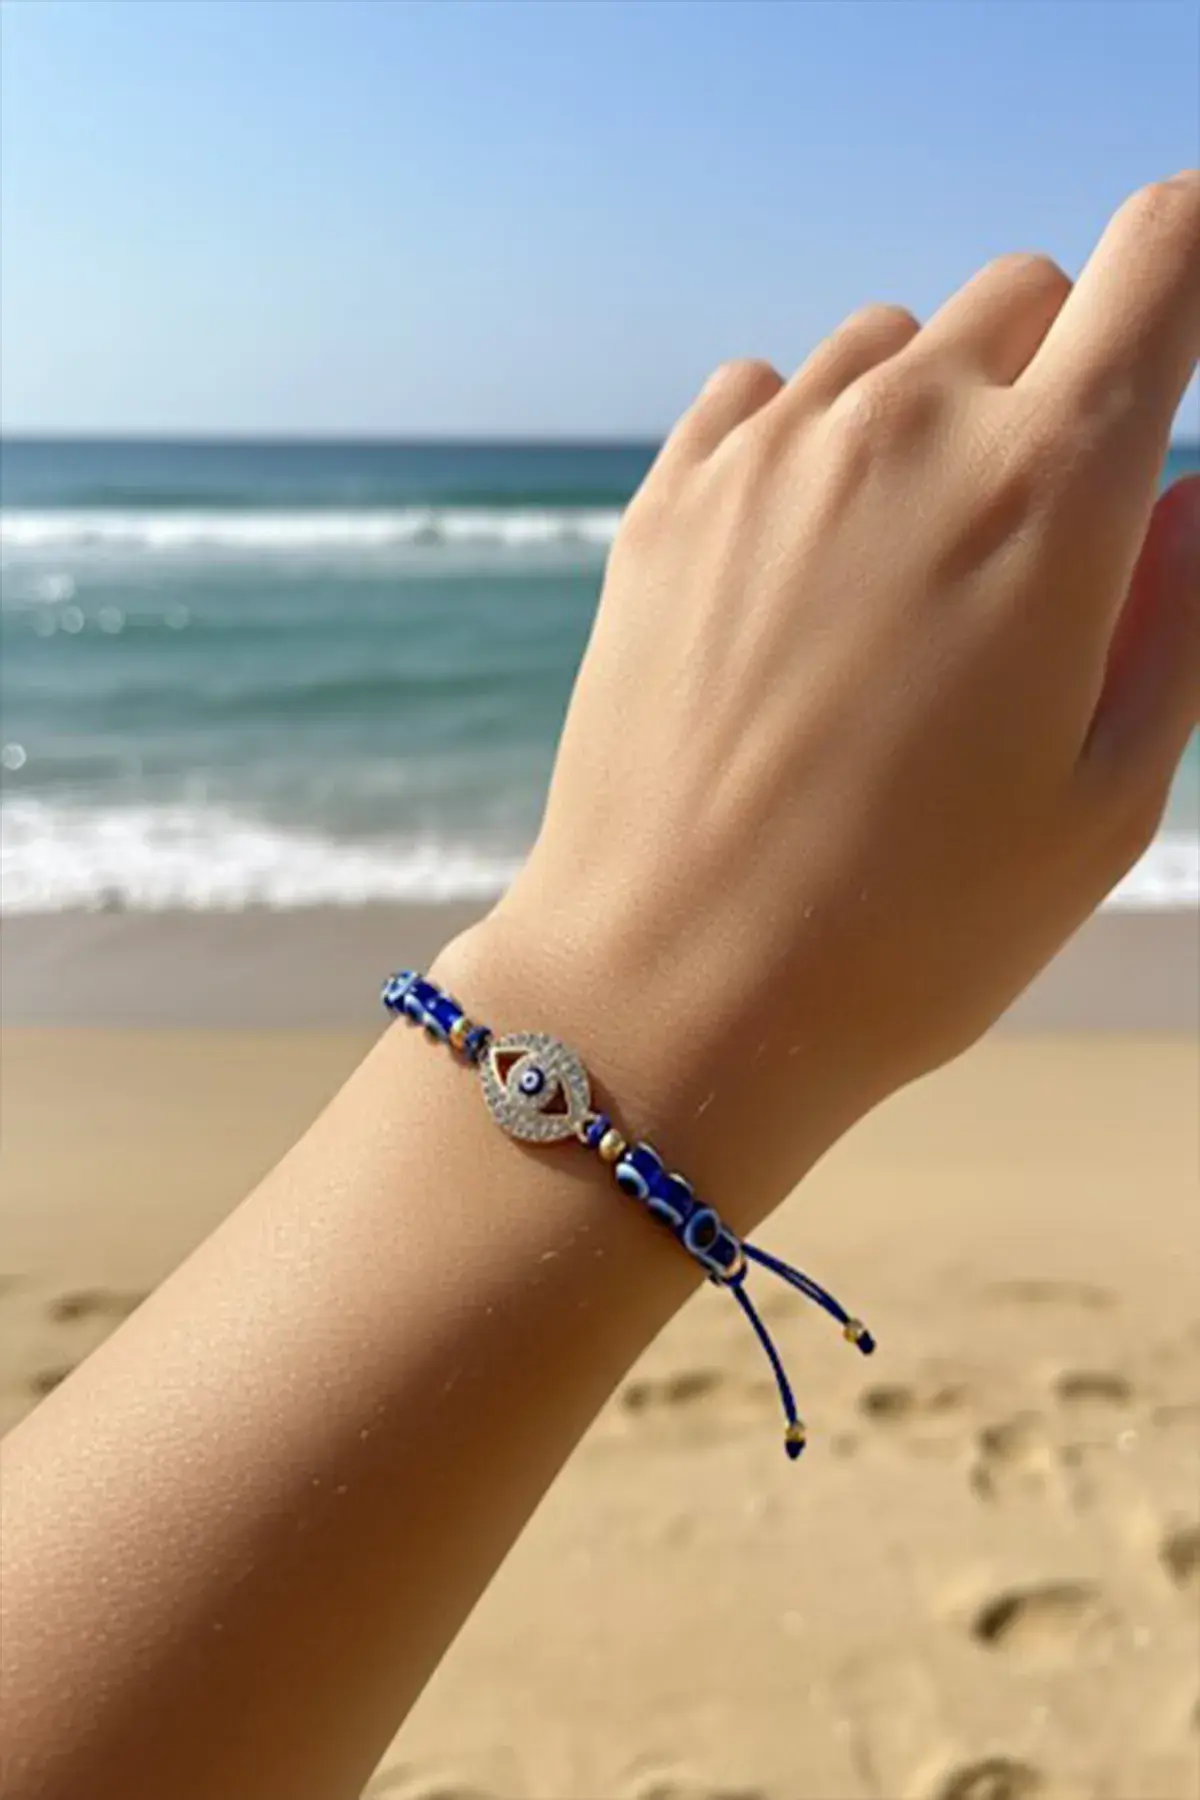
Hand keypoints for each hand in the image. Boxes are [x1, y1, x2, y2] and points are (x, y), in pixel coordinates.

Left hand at [446, 175, 1199, 1218]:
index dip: (1193, 264)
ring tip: (903, 572)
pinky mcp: (666, 502)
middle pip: (1020, 295)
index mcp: (1046, 493)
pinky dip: (805, 437)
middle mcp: (903, 431)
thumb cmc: (912, 930)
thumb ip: (1178, 616)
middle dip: (1057, 374)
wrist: (675, 989)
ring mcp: (767, 458)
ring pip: (888, 344)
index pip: (1159, 257)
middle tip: (1035, 534)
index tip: (1179, 337)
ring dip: (925, 411)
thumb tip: (1194, 488)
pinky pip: (761, 394)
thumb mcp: (1105, 801)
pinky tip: (801, 560)